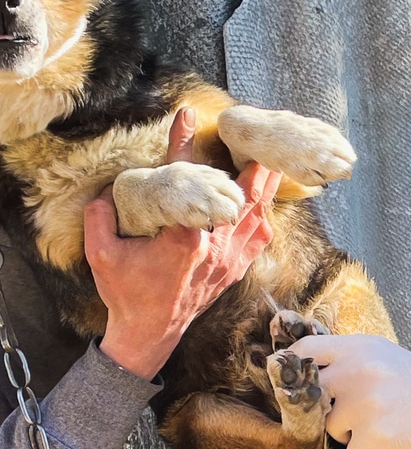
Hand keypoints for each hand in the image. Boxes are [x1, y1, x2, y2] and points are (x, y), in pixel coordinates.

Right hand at [86, 107, 281, 378]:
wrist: (150, 333)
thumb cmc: (127, 294)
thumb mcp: (102, 255)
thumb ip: (99, 220)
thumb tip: (103, 192)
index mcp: (184, 240)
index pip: (186, 182)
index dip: (184, 145)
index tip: (188, 115)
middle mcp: (214, 247)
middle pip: (242, 197)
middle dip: (253, 166)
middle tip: (261, 139)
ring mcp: (229, 259)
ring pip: (257, 216)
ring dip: (265, 188)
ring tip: (273, 162)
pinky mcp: (235, 269)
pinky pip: (259, 238)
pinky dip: (264, 217)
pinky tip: (267, 203)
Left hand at [288, 333, 410, 448]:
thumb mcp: (385, 355)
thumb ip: (349, 358)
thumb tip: (304, 367)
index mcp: (360, 347)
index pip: (305, 349)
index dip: (294, 367)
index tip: (297, 381)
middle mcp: (357, 371)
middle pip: (311, 395)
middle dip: (328, 408)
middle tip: (355, 411)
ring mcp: (364, 403)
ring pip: (331, 428)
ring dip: (351, 433)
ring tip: (383, 422)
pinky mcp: (373, 435)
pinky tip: (393, 438)